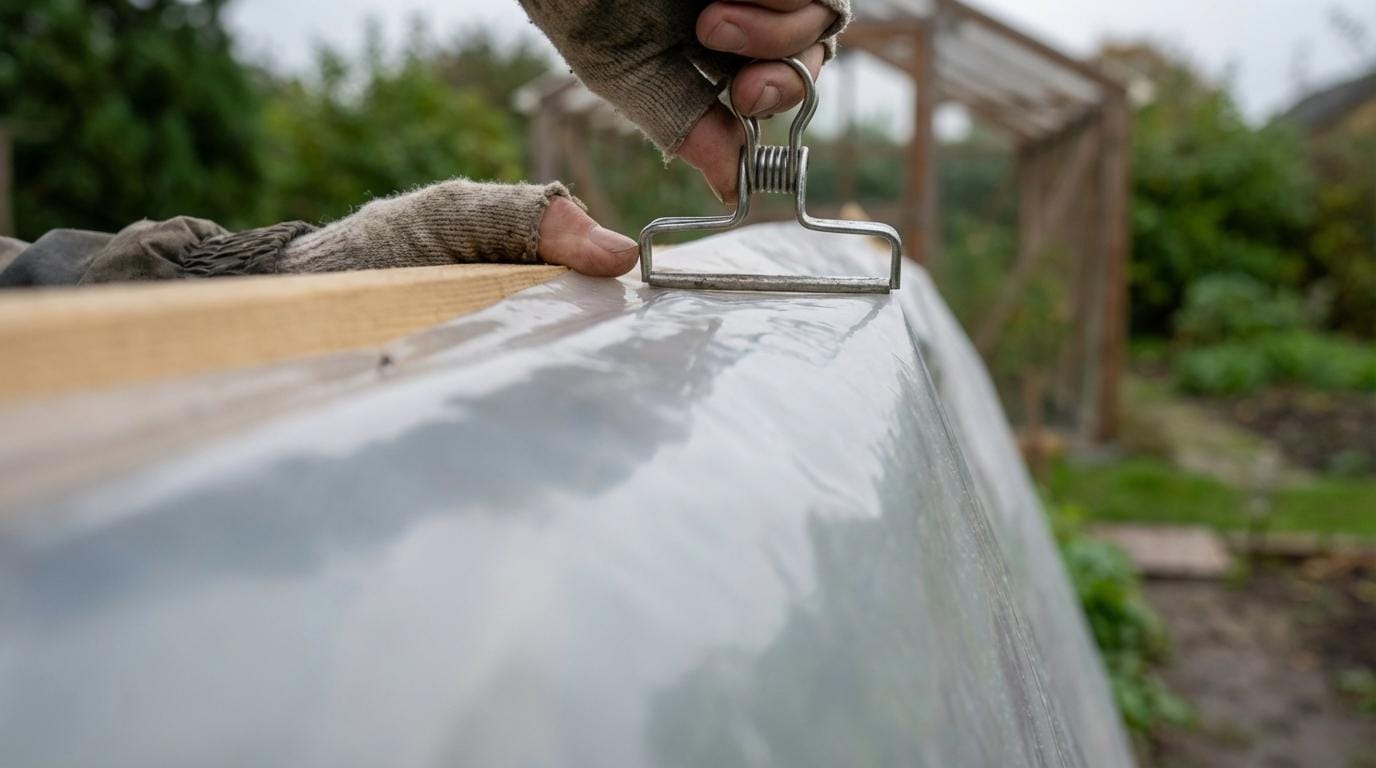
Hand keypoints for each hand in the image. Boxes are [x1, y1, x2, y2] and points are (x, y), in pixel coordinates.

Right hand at [519, 0, 849, 202]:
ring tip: (711, 22)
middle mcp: (742, 3)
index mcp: (710, 40)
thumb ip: (683, 125)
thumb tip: (732, 191)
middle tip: (743, 92)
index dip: (770, 103)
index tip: (743, 115)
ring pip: (820, 21)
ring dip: (775, 37)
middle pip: (808, 57)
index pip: (771, 81)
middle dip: (782, 87)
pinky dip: (781, 0)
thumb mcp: (627, 71)